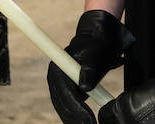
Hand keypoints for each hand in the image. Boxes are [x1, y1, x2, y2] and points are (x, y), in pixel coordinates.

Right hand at [47, 9, 132, 123]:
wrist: (99, 39)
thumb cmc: (98, 44)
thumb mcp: (97, 53)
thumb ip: (91, 68)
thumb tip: (84, 86)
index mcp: (58, 66)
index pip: (65, 93)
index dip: (76, 108)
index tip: (88, 119)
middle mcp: (55, 76)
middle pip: (62, 103)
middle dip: (75, 117)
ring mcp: (60, 83)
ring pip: (64, 106)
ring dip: (75, 118)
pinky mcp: (67, 89)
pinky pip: (69, 105)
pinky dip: (77, 114)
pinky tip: (86, 121)